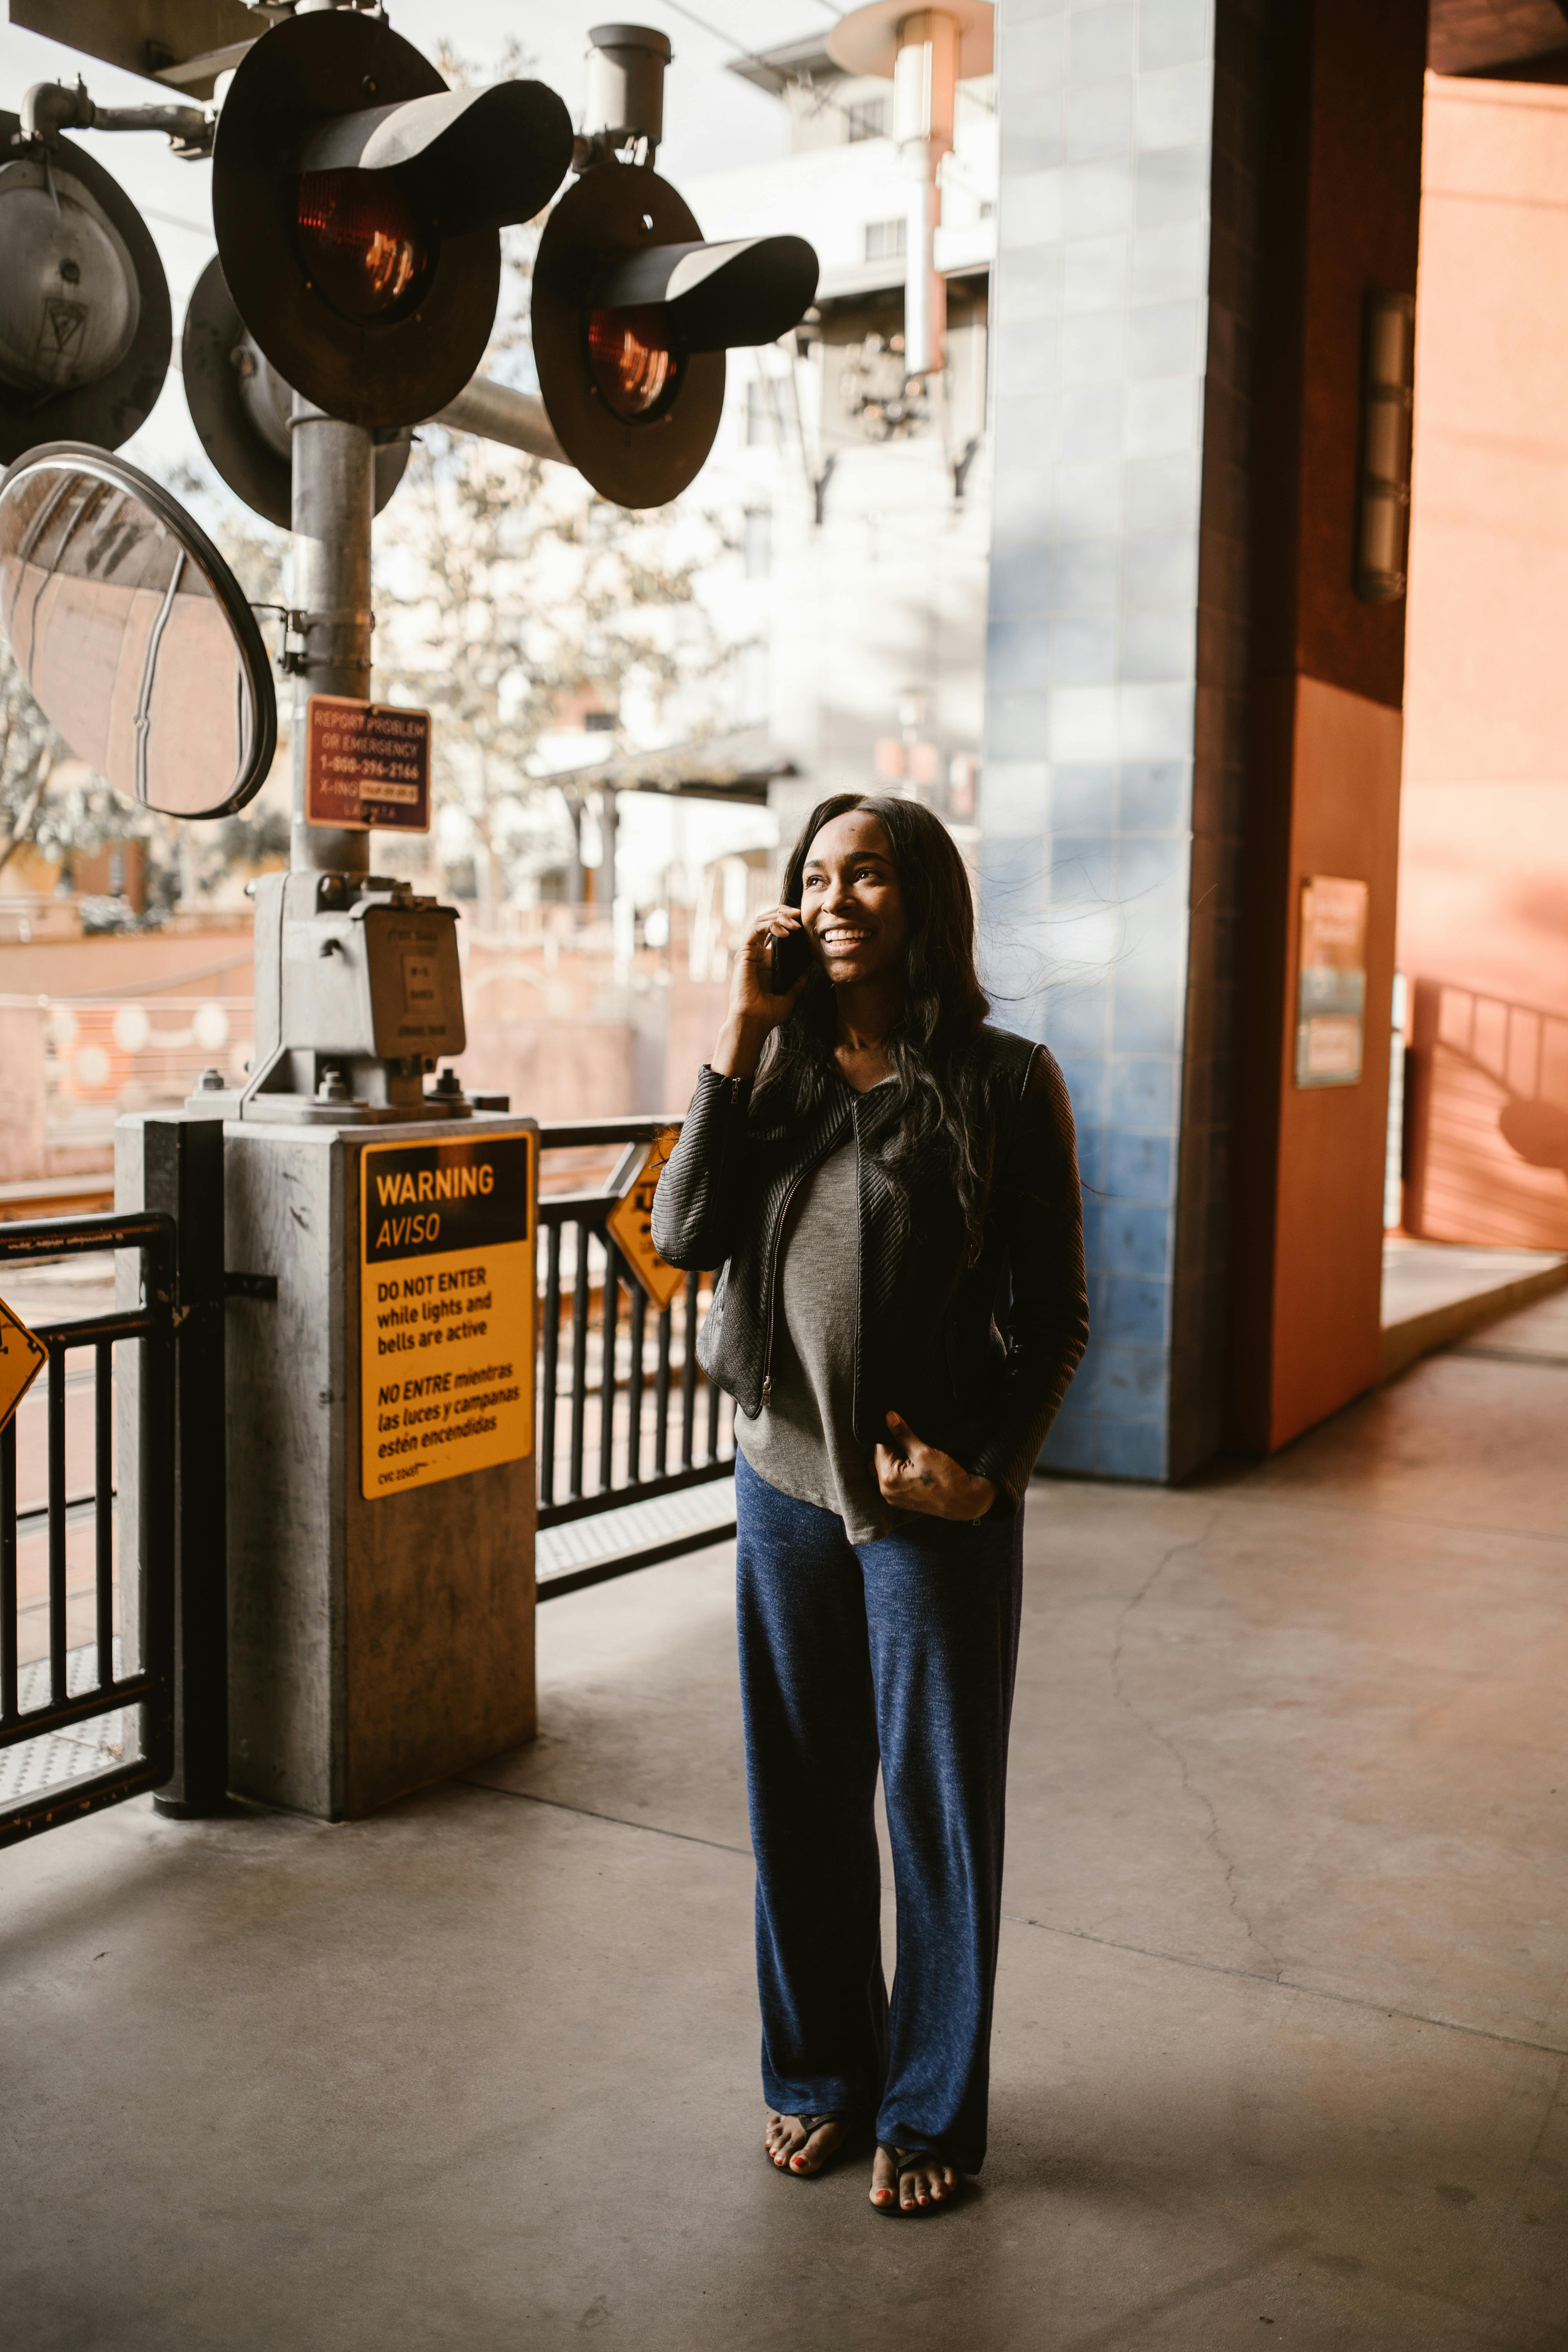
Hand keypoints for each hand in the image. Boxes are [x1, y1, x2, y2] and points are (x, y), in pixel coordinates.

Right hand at [712, 905, 810, 1078]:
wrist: (755, 1021)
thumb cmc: (768, 1012)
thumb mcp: (790, 996)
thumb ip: (797, 983)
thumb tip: (808, 972)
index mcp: (766, 960)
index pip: (774, 931)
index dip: (787, 921)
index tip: (803, 922)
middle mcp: (756, 953)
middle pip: (767, 921)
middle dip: (783, 913)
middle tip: (799, 914)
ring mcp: (749, 952)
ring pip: (761, 920)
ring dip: (779, 917)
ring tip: (795, 922)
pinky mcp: (744, 953)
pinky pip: (756, 929)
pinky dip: (770, 925)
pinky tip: (785, 931)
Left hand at [874, 1412, 997, 1521]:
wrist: (964, 1501)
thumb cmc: (946, 1478)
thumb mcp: (924, 1453)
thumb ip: (903, 1435)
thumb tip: (889, 1417)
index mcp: (888, 1479)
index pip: (879, 1449)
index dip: (889, 1435)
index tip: (900, 1426)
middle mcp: (886, 1491)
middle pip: (880, 1460)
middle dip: (891, 1447)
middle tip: (909, 1439)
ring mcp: (894, 1497)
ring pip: (886, 1469)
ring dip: (895, 1458)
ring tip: (913, 1451)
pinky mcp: (903, 1500)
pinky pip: (894, 1480)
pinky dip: (899, 1470)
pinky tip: (914, 1464)